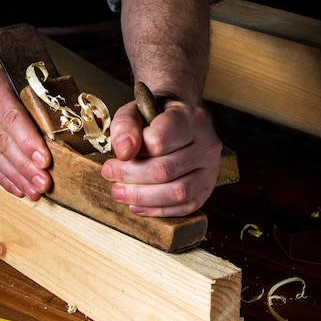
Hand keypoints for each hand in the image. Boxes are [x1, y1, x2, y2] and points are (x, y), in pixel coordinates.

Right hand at [0, 67, 51, 199]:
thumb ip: (42, 102)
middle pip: (3, 142)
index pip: (12, 119)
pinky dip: (3, 178)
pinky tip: (18, 189)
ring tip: (35, 192)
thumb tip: (70, 131)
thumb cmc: (9, 76)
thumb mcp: (26, 79)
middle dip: (25, 167)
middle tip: (44, 183)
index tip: (45, 162)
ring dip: (16, 178)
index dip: (29, 143)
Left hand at [101, 100, 221, 216]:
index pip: (159, 141)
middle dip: (130, 176)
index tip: (117, 155)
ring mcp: (210, 168)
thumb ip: (126, 124)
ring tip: (119, 192)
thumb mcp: (136, 110)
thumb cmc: (156, 116)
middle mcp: (207, 143)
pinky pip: (184, 207)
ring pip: (177, 192)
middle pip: (165, 170)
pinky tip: (136, 205)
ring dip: (142, 197)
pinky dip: (157, 210)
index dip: (133, 152)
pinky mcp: (207, 188)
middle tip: (109, 174)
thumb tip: (124, 151)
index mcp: (191, 118)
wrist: (180, 121)